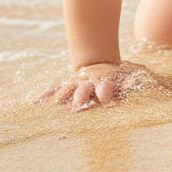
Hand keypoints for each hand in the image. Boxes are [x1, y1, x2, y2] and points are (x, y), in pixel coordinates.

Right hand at [37, 61, 156, 109]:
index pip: (105, 86)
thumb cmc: (122, 75)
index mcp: (106, 79)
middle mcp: (89, 81)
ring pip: (67, 88)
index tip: (107, 100)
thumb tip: (137, 81)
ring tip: (54, 107)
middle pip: (83, 88)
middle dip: (80, 96)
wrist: (104, 64)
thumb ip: (136, 79)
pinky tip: (34, 102)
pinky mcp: (67, 85)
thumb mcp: (135, 74)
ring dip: (61, 97)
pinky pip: (54, 89)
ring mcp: (76, 82)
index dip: (106, 92)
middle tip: (77, 107)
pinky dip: (45, 94)